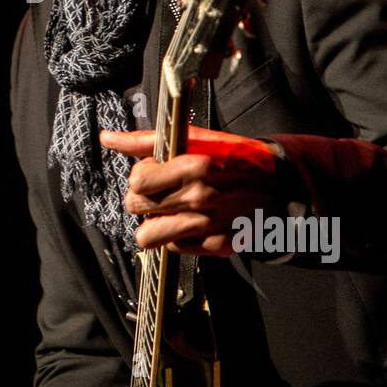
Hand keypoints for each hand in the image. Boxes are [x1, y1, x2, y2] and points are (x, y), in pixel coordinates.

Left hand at [99, 126, 283, 255]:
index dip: (141, 177)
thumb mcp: (196, 139)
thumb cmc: (234, 157)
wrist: (280, 184)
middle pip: (136, 208)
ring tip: (169, 211)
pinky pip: (175, 248)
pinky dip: (178, 237)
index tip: (153, 172)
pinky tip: (191, 222)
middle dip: (142, 199)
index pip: (137, 182)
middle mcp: (200, 197)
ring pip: (147, 237)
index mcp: (194, 165)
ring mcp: (209, 224)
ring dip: (153, 224)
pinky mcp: (217, 245)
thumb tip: (107, 138)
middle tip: (160, 192)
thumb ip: (147, 141)